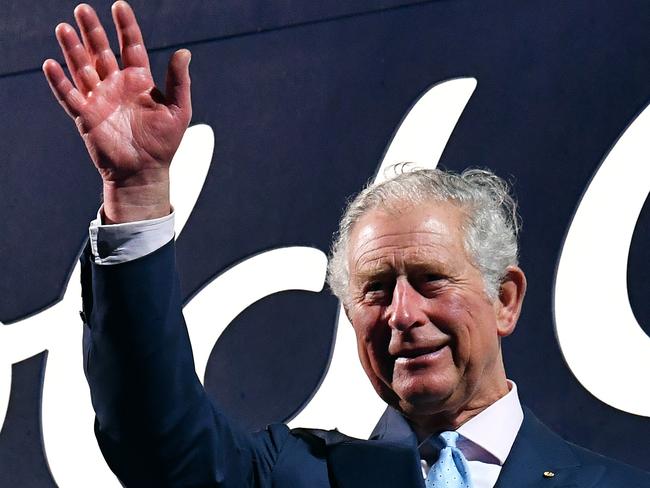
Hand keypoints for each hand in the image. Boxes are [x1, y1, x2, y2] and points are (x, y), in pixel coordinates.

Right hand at [42, 1, 191, 222]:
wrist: (146, 172)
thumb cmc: (164, 143)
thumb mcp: (178, 110)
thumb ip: (179, 81)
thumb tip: (184, 52)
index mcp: (139, 81)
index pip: (131, 46)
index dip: (125, 26)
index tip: (120, 6)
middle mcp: (116, 85)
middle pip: (101, 51)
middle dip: (92, 31)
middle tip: (82, 9)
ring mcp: (100, 100)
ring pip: (82, 68)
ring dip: (73, 50)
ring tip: (64, 28)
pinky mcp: (86, 116)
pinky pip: (70, 96)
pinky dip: (60, 82)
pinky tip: (51, 64)